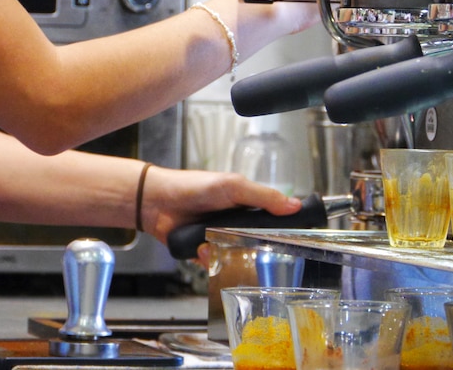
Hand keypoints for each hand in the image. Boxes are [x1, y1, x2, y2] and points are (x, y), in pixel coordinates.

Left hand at [138, 166, 302, 249]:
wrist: (158, 202)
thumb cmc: (194, 186)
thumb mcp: (234, 186)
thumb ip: (264, 196)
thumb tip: (294, 206)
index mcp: (246, 205)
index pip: (272, 221)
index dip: (281, 232)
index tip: (289, 241)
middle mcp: (235, 224)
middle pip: (256, 245)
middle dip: (251, 250)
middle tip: (246, 248)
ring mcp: (219, 238)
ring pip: (236, 258)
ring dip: (226, 255)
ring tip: (213, 245)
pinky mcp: (204, 252)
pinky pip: (215, 265)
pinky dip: (209, 260)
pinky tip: (201, 250)